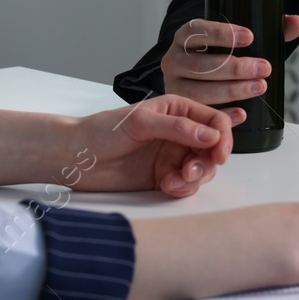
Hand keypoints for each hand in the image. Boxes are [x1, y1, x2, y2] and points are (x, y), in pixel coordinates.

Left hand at [69, 95, 240, 197]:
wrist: (75, 157)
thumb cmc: (102, 131)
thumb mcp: (141, 122)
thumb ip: (178, 128)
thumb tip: (211, 136)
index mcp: (178, 110)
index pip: (214, 121)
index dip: (223, 137)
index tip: (219, 154)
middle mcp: (180, 132)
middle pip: (213, 149)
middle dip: (208, 162)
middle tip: (190, 172)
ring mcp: (172, 156)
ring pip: (202, 169)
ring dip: (194, 178)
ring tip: (174, 181)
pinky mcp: (163, 177)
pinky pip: (186, 185)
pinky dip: (182, 188)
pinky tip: (167, 186)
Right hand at [160, 14, 298, 104]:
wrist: (198, 69)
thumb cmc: (220, 53)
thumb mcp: (241, 39)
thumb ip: (269, 29)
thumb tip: (297, 23)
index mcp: (185, 36)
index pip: (198, 30)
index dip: (223, 34)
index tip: (249, 37)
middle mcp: (174, 58)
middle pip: (202, 64)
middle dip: (236, 68)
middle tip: (263, 68)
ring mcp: (174, 84)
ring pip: (200, 90)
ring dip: (232, 90)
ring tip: (258, 86)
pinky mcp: (180, 105)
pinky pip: (200, 112)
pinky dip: (223, 113)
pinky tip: (243, 112)